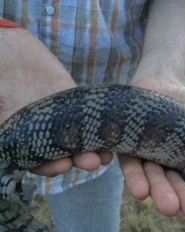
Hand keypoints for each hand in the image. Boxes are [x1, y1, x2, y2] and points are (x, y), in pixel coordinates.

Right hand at [0, 28, 111, 175]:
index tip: (61, 166)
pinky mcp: (74, 107)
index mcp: (18, 137)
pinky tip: (110, 140)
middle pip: (60, 155)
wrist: (11, 49)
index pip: (35, 161)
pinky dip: (98, 131)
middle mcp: (40, 133)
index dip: (48, 166)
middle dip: (76, 160)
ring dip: (92, 151)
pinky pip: (88, 122)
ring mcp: (59, 121)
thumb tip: (3, 139)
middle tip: (90, 163)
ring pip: (77, 141)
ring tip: (104, 156)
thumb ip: (1, 121)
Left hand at [119, 79, 184, 231]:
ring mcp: (149, 160)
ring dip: (160, 193)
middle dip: (184, 200)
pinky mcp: (130, 150)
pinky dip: (135, 177)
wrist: (161, 85)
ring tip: (167, 206)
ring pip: (154, 180)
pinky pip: (131, 165)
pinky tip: (140, 191)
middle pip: (177, 188)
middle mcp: (170, 169)